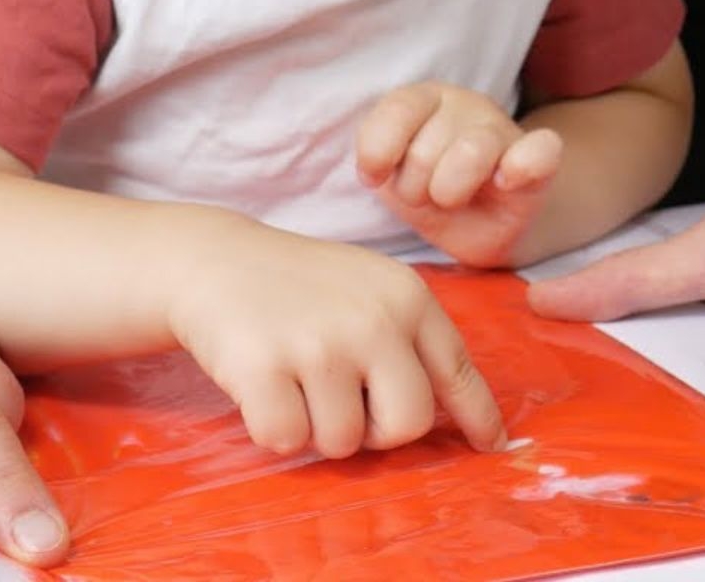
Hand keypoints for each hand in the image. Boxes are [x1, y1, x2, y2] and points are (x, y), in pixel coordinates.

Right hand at [167, 216, 507, 458]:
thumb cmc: (299, 286)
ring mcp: (319, 344)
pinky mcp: (264, 367)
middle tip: (342, 402)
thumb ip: (412, 341)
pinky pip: (286, 441)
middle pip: (407, 425)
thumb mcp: (369, 290)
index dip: (477, 417)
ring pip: (342, 442)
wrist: (213, 259)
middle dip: (375, 432)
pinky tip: (260, 385)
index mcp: (407, 296)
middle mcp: (373, 319)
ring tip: (293, 380)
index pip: (457, 371)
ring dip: (315, 427)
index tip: (491, 446)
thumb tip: (471, 422)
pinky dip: (270, 428)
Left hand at [355, 81, 563, 266]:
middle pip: (425, 150)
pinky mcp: (540, 157)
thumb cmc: (430, 192)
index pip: (398, 110)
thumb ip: (376, 157)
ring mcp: (503, 128)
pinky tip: (505, 182)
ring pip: (470, 153)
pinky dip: (522, 167)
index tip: (376, 179)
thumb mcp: (391, 175)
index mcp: (425, 99)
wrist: (484, 225)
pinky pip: (541, 150)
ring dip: (449, 192)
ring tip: (450, 200)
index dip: (378, 151)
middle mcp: (465, 104)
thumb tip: (373, 170)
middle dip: (415, 188)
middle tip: (425, 196)